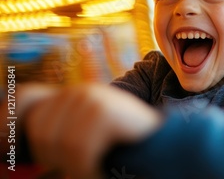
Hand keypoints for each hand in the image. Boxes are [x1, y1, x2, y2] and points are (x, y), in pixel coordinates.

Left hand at [20, 84, 160, 178]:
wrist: (161, 142)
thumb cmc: (121, 145)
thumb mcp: (84, 136)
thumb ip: (60, 132)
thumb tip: (28, 145)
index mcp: (70, 95)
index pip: (32, 117)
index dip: (39, 144)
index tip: (58, 157)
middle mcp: (78, 91)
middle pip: (43, 133)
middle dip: (58, 157)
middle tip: (84, 162)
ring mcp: (92, 98)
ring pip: (61, 144)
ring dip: (77, 165)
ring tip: (97, 164)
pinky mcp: (103, 111)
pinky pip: (79, 150)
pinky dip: (89, 166)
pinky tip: (105, 164)